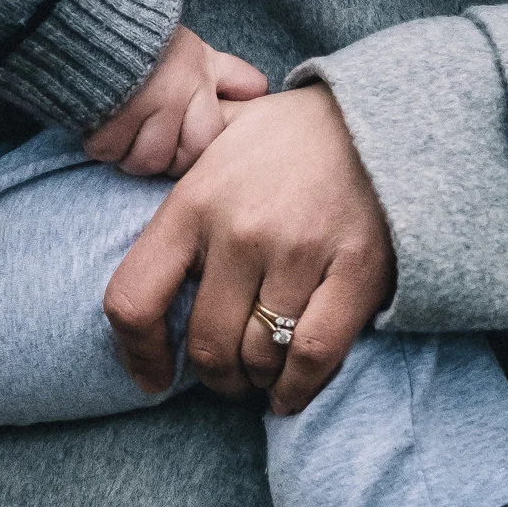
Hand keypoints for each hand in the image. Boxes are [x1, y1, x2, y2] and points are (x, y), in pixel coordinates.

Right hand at [85, 27, 271, 177]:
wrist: (89, 12)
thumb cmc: (147, 37)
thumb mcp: (196, 48)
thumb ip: (227, 73)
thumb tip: (261, 91)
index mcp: (202, 74)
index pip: (215, 134)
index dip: (200, 146)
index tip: (185, 140)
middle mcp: (179, 90)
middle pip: (186, 155)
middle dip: (168, 158)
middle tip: (150, 141)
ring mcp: (144, 102)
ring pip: (148, 160)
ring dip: (132, 155)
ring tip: (123, 132)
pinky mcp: (108, 112)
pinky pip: (109, 151)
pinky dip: (102, 145)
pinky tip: (101, 124)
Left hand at [103, 85, 394, 415]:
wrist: (378, 115)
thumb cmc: (289, 134)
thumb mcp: (218, 137)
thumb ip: (176, 171)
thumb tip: (129, 175)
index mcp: (193, 202)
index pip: (135, 298)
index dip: (138, 354)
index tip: (153, 376)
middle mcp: (239, 231)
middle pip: (207, 344)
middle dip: (216, 377)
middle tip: (228, 377)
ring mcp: (299, 251)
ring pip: (260, 356)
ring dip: (258, 380)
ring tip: (263, 374)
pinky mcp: (355, 269)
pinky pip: (315, 353)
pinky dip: (298, 388)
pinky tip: (291, 392)